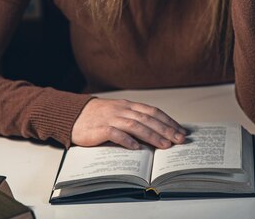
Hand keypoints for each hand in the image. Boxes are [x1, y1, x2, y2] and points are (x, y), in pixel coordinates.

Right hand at [71, 98, 187, 148]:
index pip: (153, 112)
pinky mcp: (99, 128)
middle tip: (179, 140)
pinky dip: (127, 140)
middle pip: (148, 119)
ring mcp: (111, 118)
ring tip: (164, 145)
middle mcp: (122, 110)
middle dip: (166, 129)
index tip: (181, 131)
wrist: (73, 115)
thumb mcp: (119, 113)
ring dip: (152, 135)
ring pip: (135, 125)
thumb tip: (157, 131)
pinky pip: (115, 134)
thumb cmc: (99, 116)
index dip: (168, 121)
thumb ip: (135, 119)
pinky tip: (136, 148)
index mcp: (129, 106)